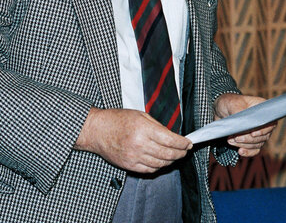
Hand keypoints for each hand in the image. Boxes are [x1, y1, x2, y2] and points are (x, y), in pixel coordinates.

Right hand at [74, 108, 192, 173]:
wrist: (97, 131)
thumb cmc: (117, 119)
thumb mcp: (140, 115)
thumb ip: (157, 126)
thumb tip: (172, 136)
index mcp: (143, 129)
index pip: (170, 140)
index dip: (183, 143)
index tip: (189, 143)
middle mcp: (140, 144)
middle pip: (168, 154)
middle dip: (180, 153)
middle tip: (185, 150)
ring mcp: (134, 157)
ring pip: (161, 164)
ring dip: (171, 161)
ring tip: (175, 156)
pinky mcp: (129, 165)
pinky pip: (149, 170)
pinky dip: (159, 167)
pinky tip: (162, 161)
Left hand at [214, 93, 275, 156]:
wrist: (220, 110)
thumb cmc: (229, 102)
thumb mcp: (232, 103)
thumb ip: (239, 111)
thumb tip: (243, 123)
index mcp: (262, 110)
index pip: (270, 122)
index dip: (264, 130)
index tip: (253, 133)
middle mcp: (263, 122)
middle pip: (264, 136)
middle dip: (249, 139)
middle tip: (236, 137)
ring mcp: (258, 132)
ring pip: (258, 143)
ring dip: (245, 145)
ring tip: (231, 140)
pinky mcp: (251, 140)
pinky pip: (254, 150)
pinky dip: (248, 152)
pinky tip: (240, 151)